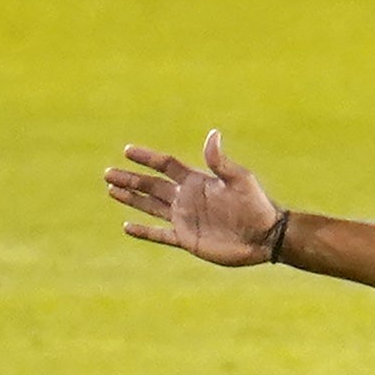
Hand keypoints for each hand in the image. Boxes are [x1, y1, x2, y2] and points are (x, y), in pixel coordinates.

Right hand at [105, 130, 283, 265]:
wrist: (266, 237)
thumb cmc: (256, 205)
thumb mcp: (240, 180)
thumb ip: (221, 162)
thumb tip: (212, 134)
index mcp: (197, 181)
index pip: (166, 165)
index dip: (147, 158)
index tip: (128, 151)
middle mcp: (187, 198)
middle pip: (152, 185)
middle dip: (130, 179)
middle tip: (107, 173)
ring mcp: (185, 219)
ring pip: (151, 206)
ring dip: (132, 199)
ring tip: (111, 190)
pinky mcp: (187, 239)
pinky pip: (160, 235)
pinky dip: (143, 231)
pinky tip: (127, 226)